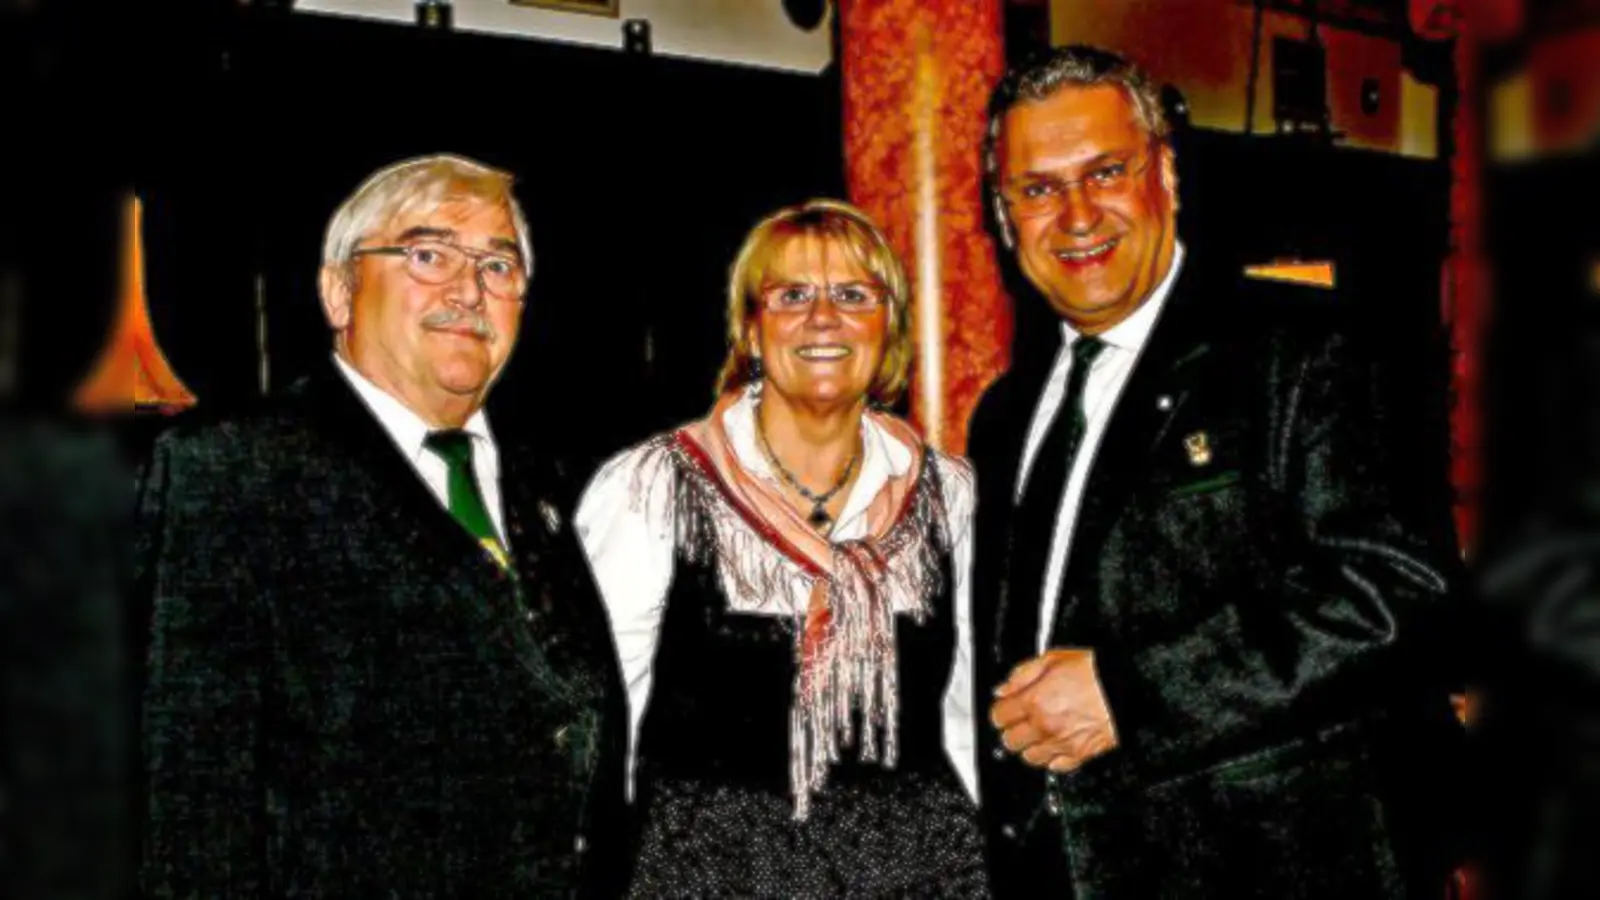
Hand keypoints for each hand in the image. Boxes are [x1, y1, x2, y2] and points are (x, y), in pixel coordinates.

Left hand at [989, 648, 1117, 771]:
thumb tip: (1004, 688)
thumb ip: (1022, 675)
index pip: (999, 717)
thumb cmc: (1096, 671)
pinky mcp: (1081, 755)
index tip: (1006, 708)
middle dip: (1012, 731)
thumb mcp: (1052, 658)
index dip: (1001, 711)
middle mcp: (1045, 725)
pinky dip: (1053, 758)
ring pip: (1030, 758)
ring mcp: (1062, 743)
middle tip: (1020, 722)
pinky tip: (1056, 744)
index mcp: (1034, 701)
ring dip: (1030, 746)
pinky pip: (1056, 766)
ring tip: (1038, 734)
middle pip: (1010, 741)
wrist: (1129, 686)